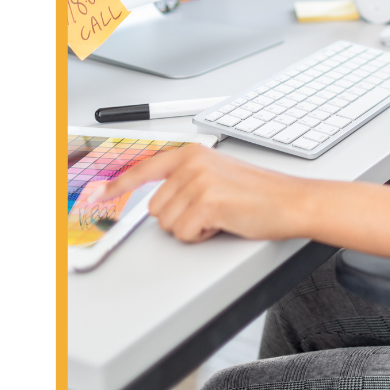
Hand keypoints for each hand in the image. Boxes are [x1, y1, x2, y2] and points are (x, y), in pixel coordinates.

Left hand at [93, 144, 306, 243]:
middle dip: (180, 218)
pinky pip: (185, 234)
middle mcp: (191, 163)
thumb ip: (185, 180)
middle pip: (155, 208)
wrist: (292, 201)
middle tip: (211, 211)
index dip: (117, 186)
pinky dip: (204, 236)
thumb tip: (156, 199)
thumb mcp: (216, 175)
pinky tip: (225, 222)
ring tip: (221, 215)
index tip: (97, 195)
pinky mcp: (207, 202)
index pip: (144, 169)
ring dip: (193, 228)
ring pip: (169, 224)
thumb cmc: (259, 193)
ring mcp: (198, 181)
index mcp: (191, 153)